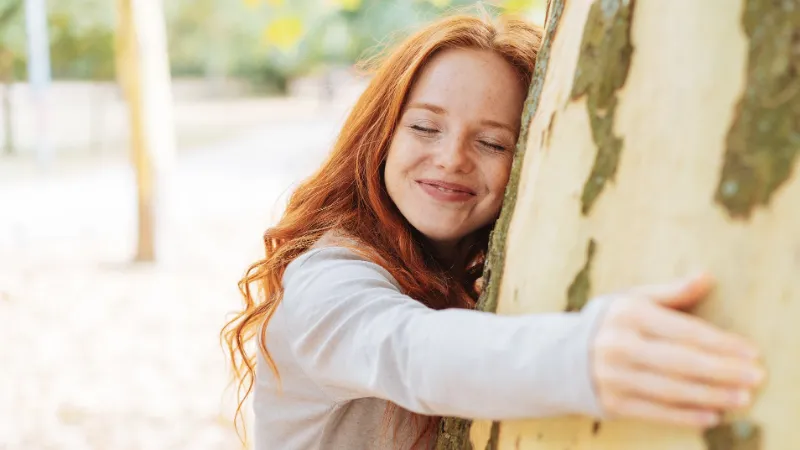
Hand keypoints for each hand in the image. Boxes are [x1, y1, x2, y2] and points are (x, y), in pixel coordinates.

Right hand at [590, 273, 765, 427]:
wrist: (564, 356)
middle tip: (754, 376)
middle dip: (722, 371)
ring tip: (741, 398)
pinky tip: (711, 415)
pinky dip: (685, 416)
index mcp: (627, 315)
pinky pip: (655, 412)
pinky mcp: (612, 402)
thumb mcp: (633, 300)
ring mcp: (613, 376)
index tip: (750, 351)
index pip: (683, 330)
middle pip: (680, 362)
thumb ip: (671, 292)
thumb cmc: (611, 325)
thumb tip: (706, 277)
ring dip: (711, 396)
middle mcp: (618, 345)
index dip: (720, 342)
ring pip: (671, 389)